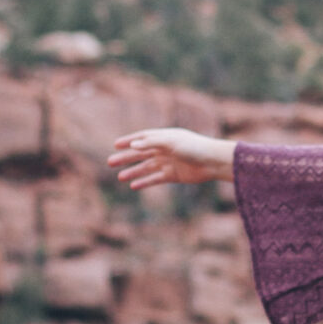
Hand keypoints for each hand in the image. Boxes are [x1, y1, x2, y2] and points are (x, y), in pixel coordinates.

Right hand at [107, 128, 235, 188]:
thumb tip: (132, 145)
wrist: (213, 162)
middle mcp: (165, 149)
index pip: (142, 138)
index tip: (115, 145)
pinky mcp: (174, 175)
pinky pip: (156, 178)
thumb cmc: (194, 148)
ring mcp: (169, 163)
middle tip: (110, 162)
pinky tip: (134, 186)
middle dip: (126, 158)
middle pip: (141, 153)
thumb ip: (152, 143)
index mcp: (164, 137)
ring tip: (120, 177)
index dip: (128, 140)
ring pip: (147, 167)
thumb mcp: (171, 143)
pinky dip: (145, 182)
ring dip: (133, 172)